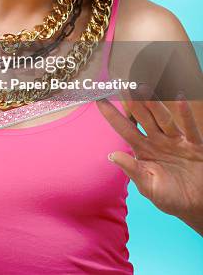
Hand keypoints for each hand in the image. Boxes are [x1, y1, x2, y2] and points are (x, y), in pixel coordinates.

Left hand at [96, 88, 202, 229]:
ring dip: (154, 104)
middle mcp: (158, 140)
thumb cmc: (171, 197)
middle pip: (143, 117)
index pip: (124, 128)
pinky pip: (189, 127)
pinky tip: (179, 98)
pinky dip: (185, 114)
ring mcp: (176, 141)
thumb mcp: (148, 186)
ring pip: (163, 118)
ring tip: (144, 88)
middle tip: (122, 83)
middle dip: (132, 101)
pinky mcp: (194, 145)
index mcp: (143, 150)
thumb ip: (133, 170)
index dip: (112, 115)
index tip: (98, 99)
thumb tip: (111, 155)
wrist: (198, 206)